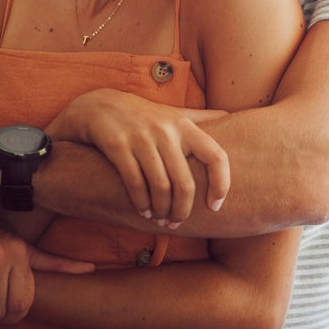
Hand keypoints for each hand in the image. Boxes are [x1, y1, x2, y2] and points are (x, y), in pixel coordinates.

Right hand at [52, 89, 229, 225]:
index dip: (221, 184)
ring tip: (159, 219)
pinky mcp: (118, 145)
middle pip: (185, 182)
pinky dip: (141, 203)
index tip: (215, 206)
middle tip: (177, 222)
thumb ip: (200, 118)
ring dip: (161, 210)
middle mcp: (166, 130)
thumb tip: (230, 116)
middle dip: (182, 210)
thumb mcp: (172, 112)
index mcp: (184, 125)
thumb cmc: (142, 115)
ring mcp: (141, 138)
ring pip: (160, 187)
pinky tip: (142, 211)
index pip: (216, 156)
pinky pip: (134, 183)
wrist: (97, 105)